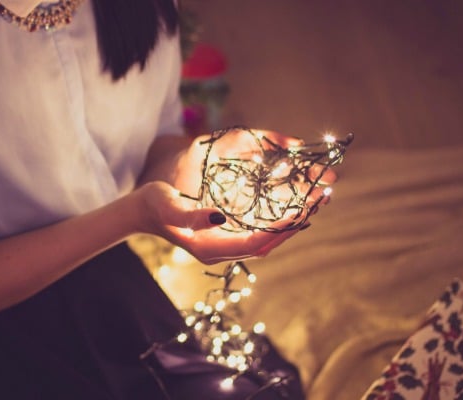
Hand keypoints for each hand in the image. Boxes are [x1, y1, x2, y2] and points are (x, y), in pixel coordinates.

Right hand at [140, 128, 338, 263]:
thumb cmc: (154, 205)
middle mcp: (221, 251)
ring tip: (314, 201)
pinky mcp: (225, 237)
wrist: (141, 212)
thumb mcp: (169, 206)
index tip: (305, 211)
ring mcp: (224, 246)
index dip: (282, 229)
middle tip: (321, 200)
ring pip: (266, 239)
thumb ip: (192, 214)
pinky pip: (258, 232)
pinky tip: (290, 205)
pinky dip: (278, 221)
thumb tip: (220, 215)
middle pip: (267, 243)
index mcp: (210, 247)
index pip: (255, 243)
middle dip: (295, 224)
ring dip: (291, 222)